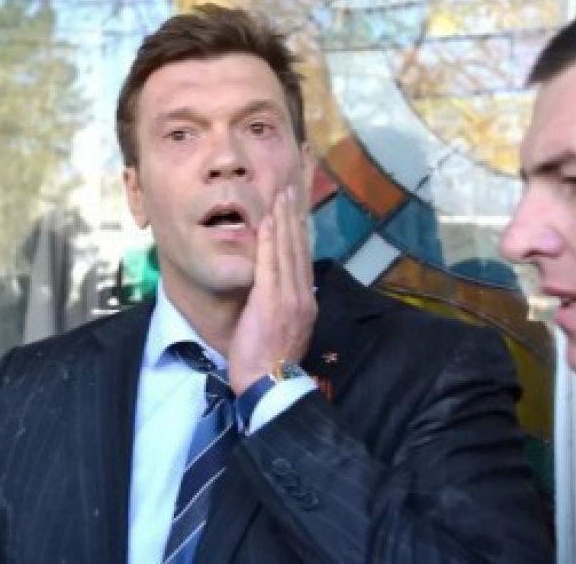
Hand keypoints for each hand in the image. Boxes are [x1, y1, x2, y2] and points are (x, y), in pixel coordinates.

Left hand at [227, 186, 316, 394]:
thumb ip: (286, 309)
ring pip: (288, 250)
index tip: (297, 211)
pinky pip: (271, 262)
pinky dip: (271, 238)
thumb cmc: (270, 365)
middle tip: (292, 190)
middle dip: (296, 217)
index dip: (301, 233)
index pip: (304, 261)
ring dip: (284, 219)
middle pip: (300, 249)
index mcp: (306, 304)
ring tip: (281, 195)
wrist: (269, 385)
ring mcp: (290, 297)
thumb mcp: (286, 332)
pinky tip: (268, 219)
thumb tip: (283, 294)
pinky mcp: (272, 299)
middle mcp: (303, 296)